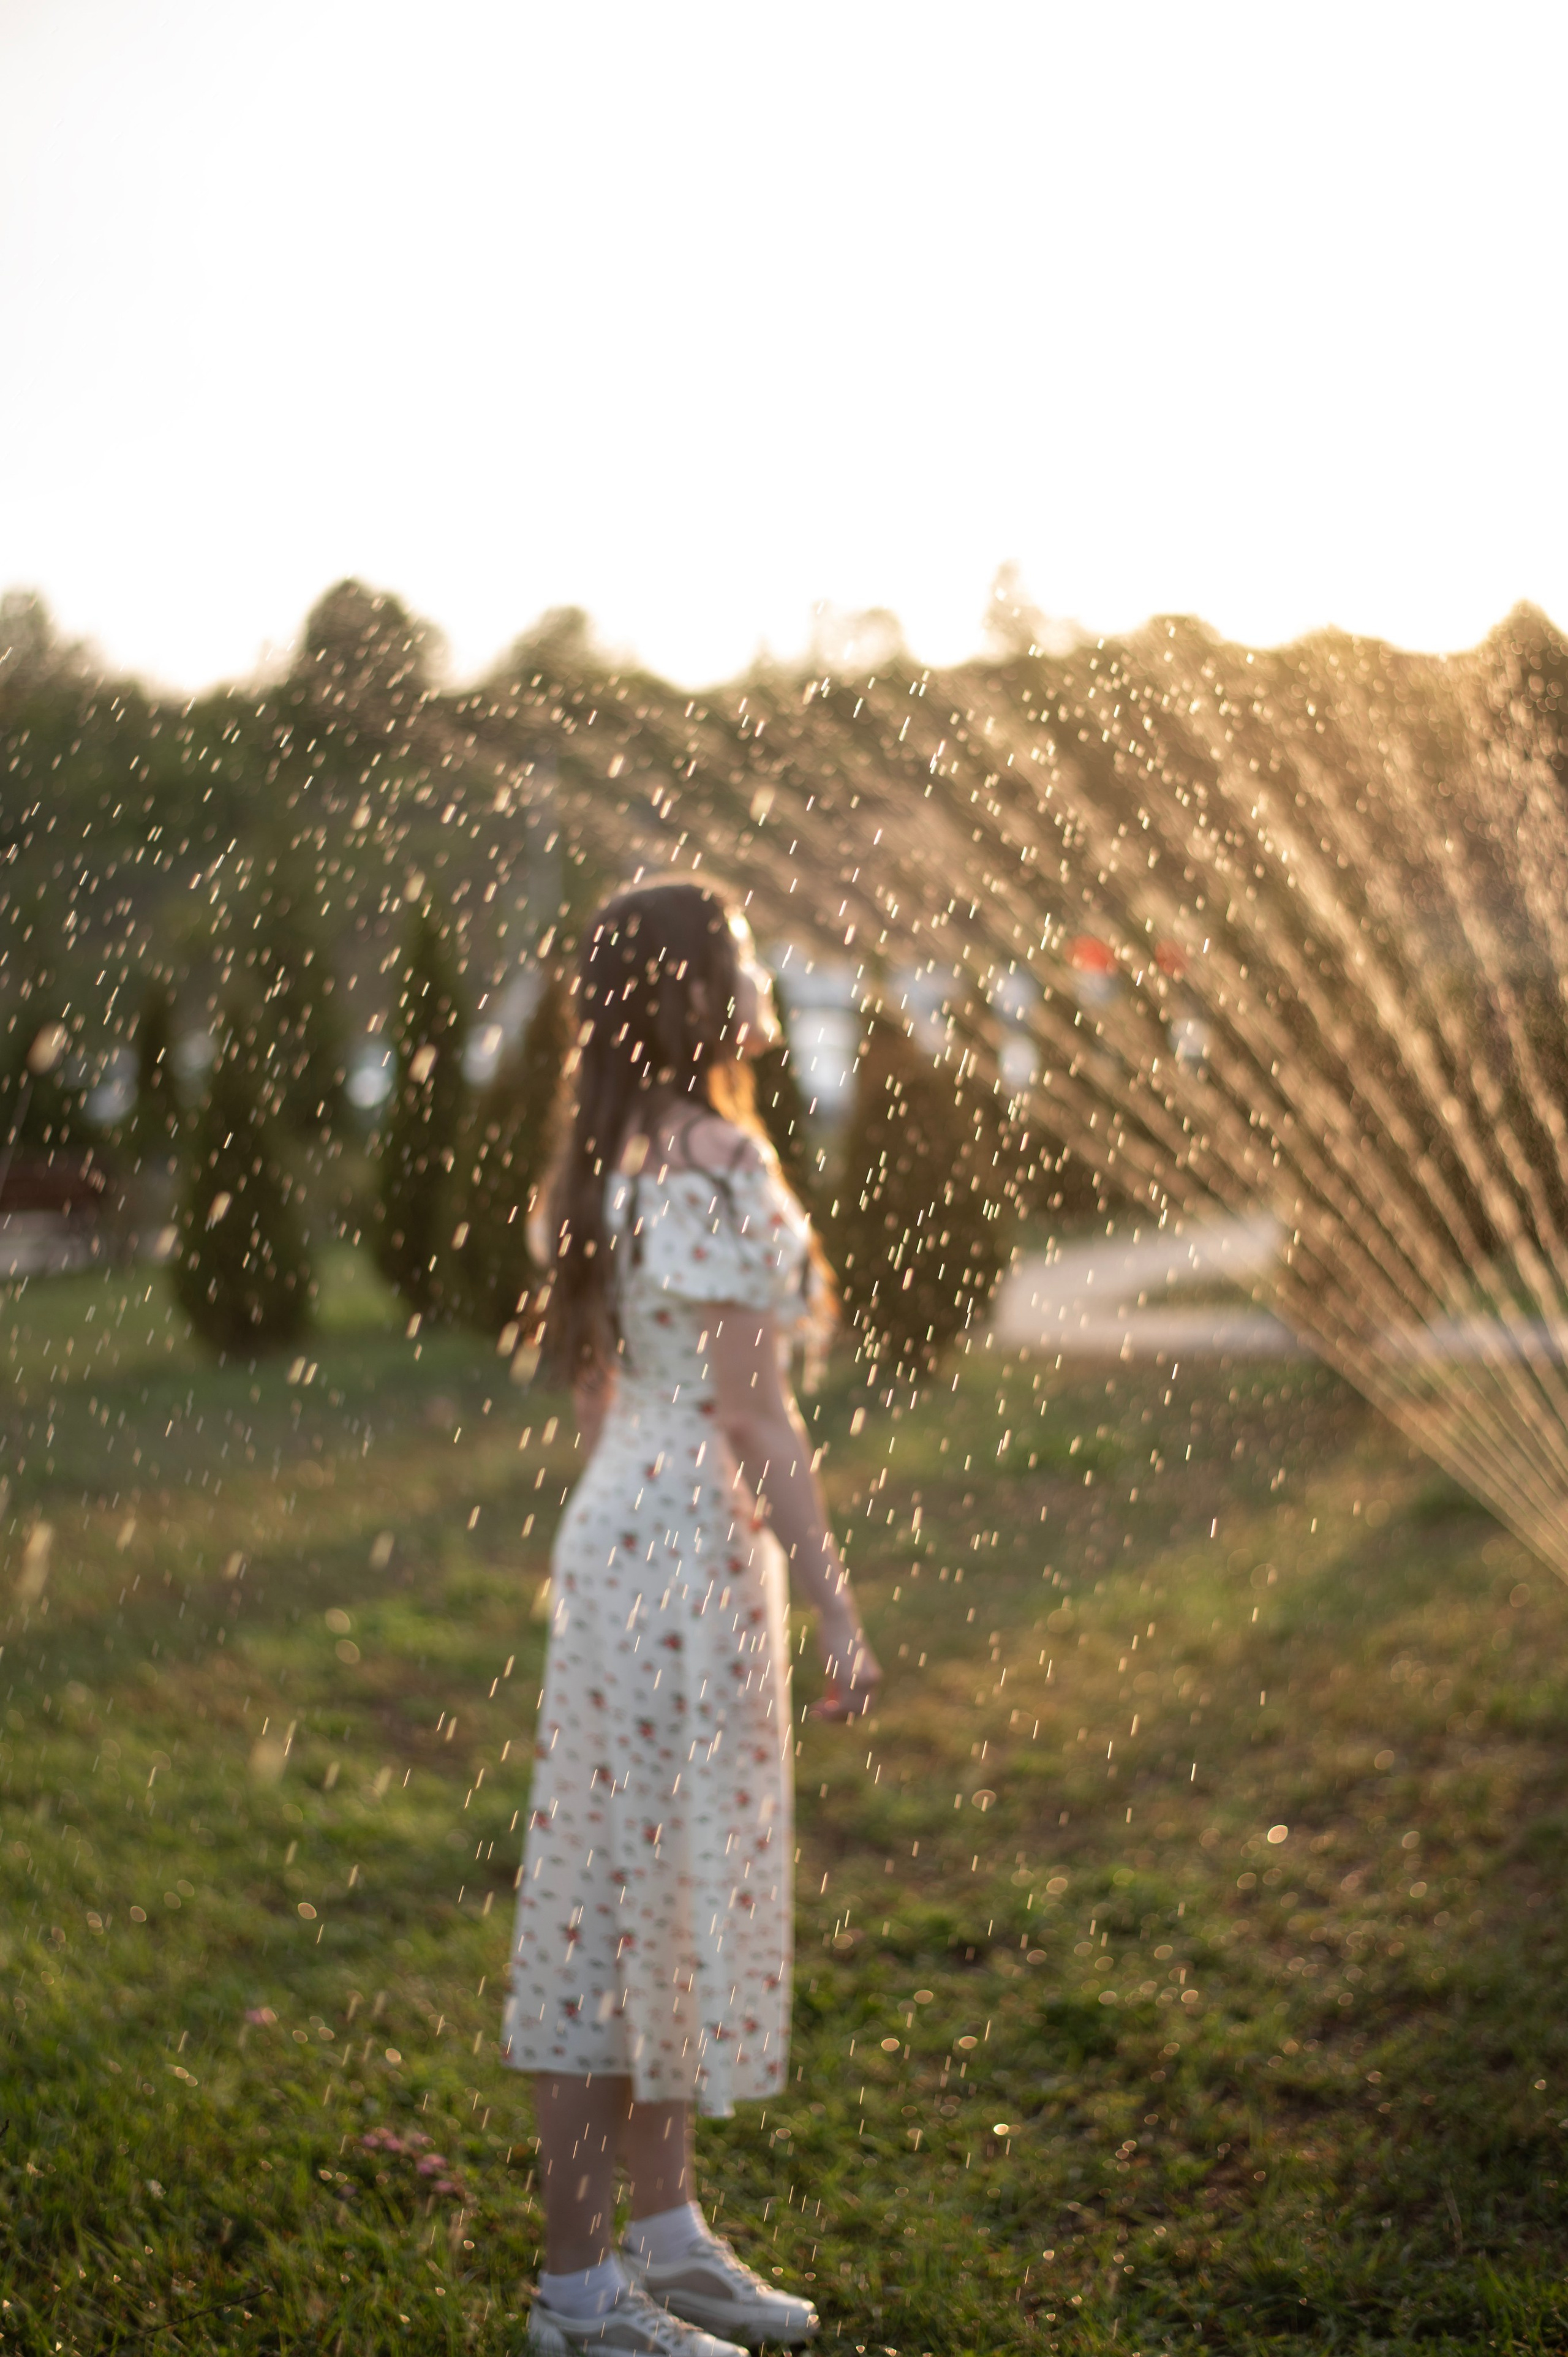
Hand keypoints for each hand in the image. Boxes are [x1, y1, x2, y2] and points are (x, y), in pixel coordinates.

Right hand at [810, 1603, 881, 1721]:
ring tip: (816, 1712)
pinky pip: (843, 1706)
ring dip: (832, 1717)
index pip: (864, 1705)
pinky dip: (829, 1713)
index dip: (846, 1712)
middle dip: (838, 1717)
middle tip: (818, 1713)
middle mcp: (872, 1681)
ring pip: (851, 1712)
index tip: (826, 1709)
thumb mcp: (840, 1664)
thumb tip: (834, 1701)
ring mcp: (863, 1681)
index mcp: (873, 1677)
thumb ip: (841, 1682)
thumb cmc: (836, 1640)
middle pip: (859, 1711)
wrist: (837, 1620)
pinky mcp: (851, 1679)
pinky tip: (817, 1709)